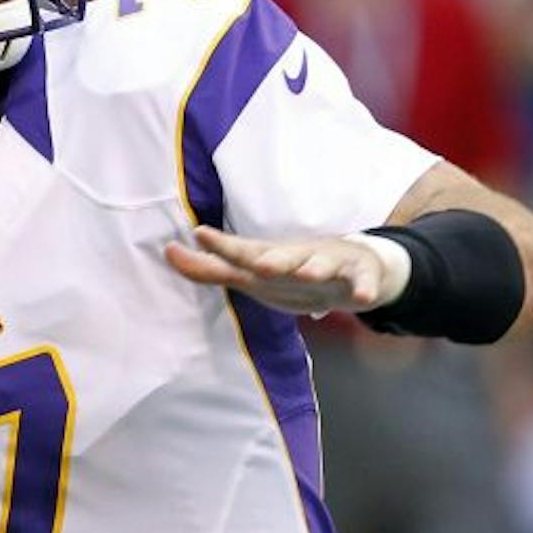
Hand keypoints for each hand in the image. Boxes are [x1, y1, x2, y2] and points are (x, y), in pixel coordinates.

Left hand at [165, 226, 408, 315]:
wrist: (357, 267)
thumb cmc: (293, 270)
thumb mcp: (253, 273)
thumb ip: (211, 268)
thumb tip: (168, 254)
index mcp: (271, 258)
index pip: (243, 253)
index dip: (223, 247)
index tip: (199, 233)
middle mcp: (298, 257)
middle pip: (282, 257)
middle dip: (271, 259)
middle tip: (259, 263)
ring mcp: (330, 265)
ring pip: (322, 264)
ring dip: (314, 267)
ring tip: (307, 272)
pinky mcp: (359, 276)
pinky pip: (363, 284)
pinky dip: (364, 290)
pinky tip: (363, 298)